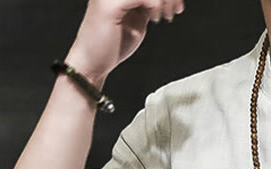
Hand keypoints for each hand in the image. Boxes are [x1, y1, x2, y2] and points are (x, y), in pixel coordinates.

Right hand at [65, 0, 185, 85]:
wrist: (93, 61)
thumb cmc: (112, 44)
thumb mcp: (136, 20)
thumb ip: (146, 7)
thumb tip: (164, 1)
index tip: (177, 6)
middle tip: (174, 11)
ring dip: (163, 1)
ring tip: (165, 16)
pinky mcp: (110, 6)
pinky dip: (154, 5)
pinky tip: (154, 18)